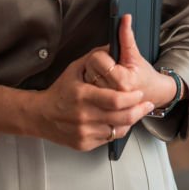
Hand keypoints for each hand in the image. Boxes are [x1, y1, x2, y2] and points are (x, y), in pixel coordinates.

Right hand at [30, 46, 154, 150]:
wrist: (41, 115)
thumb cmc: (59, 91)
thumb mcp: (74, 69)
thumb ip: (95, 58)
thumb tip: (113, 46)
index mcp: (82, 96)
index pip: (116, 101)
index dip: (132, 98)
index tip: (140, 94)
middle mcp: (84, 116)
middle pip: (121, 117)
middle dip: (139, 110)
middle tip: (147, 104)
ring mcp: (85, 132)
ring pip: (118, 129)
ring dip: (131, 120)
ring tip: (137, 111)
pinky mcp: (85, 143)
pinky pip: (109, 138)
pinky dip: (119, 129)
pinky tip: (122, 120)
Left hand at [82, 15, 177, 109]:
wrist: (152, 95)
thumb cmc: (144, 76)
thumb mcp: (135, 55)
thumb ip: (126, 37)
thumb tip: (125, 18)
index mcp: (123, 81)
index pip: (98, 60)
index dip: (102, 56)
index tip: (109, 58)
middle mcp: (114, 95)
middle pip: (90, 70)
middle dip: (96, 66)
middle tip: (108, 68)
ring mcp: (108, 105)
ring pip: (86, 82)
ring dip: (92, 77)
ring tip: (105, 78)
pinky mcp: (102, 110)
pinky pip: (88, 94)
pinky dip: (91, 89)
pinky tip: (100, 88)